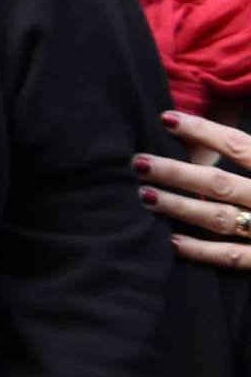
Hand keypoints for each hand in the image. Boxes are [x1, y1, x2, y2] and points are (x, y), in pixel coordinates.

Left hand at [137, 109, 250, 268]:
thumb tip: (233, 120)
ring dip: (179, 207)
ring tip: (144, 194)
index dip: (202, 132)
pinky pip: (233, 257)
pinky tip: (171, 242)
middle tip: (137, 162)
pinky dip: (201, 251)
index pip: (239, 146)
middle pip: (219, 184)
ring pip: (218, 218)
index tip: (166, 118)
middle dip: (176, 172)